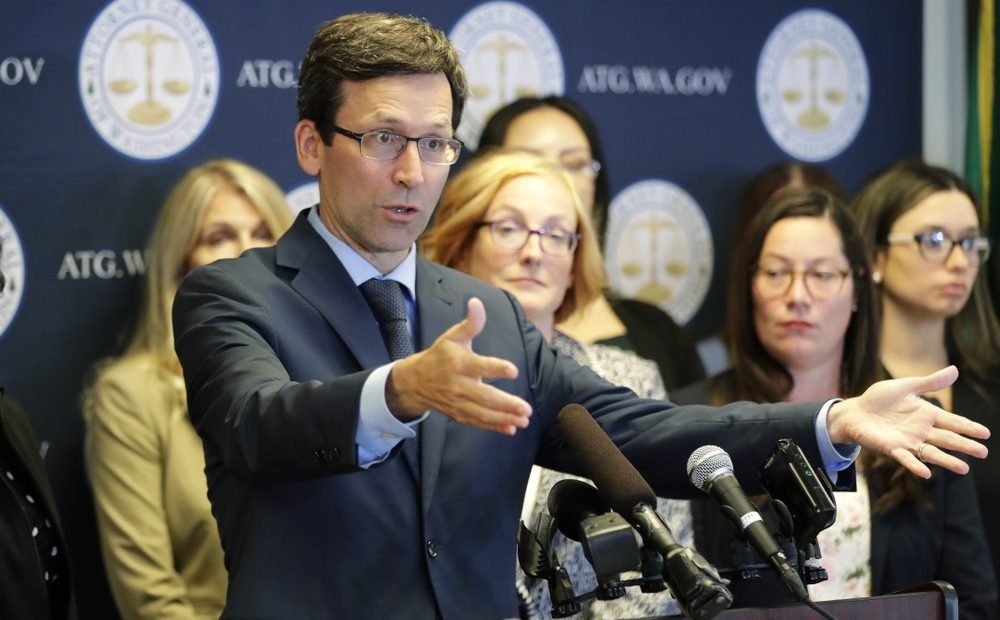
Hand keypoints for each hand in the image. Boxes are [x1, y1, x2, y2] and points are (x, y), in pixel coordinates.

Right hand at [386, 297, 532, 434]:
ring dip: (504, 418)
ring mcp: (458, 402)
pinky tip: (511, 428)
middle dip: (505, 404)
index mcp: (458, 363)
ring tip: (524, 419)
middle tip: (526, 408)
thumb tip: (477, 303)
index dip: (495, 368)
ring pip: (482, 413)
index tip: (513, 371)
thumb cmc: (440, 356)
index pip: (479, 366)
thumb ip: (470, 323)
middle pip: (483, 396)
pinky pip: (477, 422)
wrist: (416, 382)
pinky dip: (494, 427)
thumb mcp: (453, 336)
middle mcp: (458, 385)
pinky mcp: (459, 414)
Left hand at [828, 366, 989, 477]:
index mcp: (927, 414)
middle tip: (983, 452)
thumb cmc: (879, 399)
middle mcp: (921, 430)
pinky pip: (906, 459)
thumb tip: (955, 370)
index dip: (968, 427)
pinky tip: (925, 473)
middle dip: (965, 445)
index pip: (952, 422)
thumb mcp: (905, 386)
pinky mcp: (892, 448)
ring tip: (964, 469)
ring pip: (932, 453)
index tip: (986, 433)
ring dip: (947, 461)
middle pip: (947, 439)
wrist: (855, 412)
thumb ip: (929, 382)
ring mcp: (908, 441)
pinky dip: (915, 466)